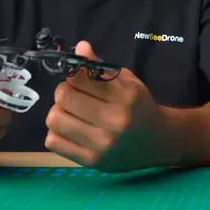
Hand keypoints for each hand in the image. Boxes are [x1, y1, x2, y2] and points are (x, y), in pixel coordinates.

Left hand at [44, 41, 171, 171]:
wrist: (157, 142)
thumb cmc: (140, 107)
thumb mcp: (128, 82)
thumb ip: (101, 66)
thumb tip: (80, 47)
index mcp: (126, 97)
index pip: (80, 77)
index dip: (73, 74)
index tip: (78, 77)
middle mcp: (115, 121)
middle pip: (64, 96)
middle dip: (64, 91)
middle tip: (72, 94)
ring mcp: (102, 144)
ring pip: (54, 119)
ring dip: (58, 111)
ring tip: (71, 112)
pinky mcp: (91, 161)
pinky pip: (52, 142)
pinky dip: (56, 132)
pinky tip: (70, 129)